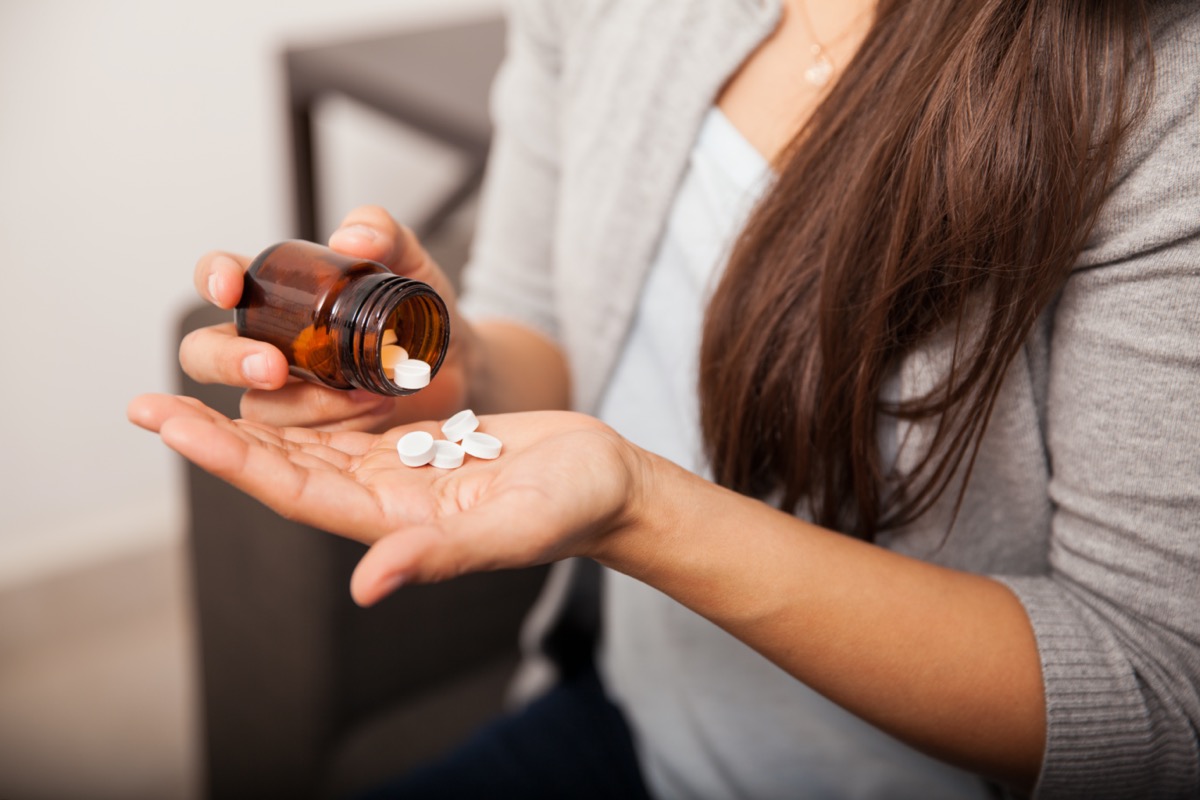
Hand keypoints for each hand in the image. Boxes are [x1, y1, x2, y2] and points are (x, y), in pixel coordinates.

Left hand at [127, 393, 644, 605]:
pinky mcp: (418, 438)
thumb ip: (443, 555)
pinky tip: (284, 360)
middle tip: (150, 395)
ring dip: (254, 407)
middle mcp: (382, 495)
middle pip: (283, 461)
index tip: (168, 419)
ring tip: (202, 372)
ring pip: (309, 435)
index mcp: (393, 519)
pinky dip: (312, 387)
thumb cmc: (573, 507)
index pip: (291, 488)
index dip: (227, 456)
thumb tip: (368, 583)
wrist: (606, 482)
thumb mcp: (515, 527)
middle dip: (217, 432)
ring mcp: (398, 466)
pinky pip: (350, 413)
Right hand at [181, 205, 479, 431]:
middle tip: (271, 367)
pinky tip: (375, 407)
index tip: (230, 287)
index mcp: (277, 294)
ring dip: (306, 402)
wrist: (456, 363)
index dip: (213, 278)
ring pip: (256, 405)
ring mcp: (287, 390)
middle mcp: (269, 341)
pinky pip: (299, 437)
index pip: (221, 278)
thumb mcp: (410, 262)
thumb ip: (383, 234)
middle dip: (228, 361)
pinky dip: (336, 423)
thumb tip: (350, 238)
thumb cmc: (418, 310)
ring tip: (366, 391)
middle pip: (206, 354)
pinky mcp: (313, 428)